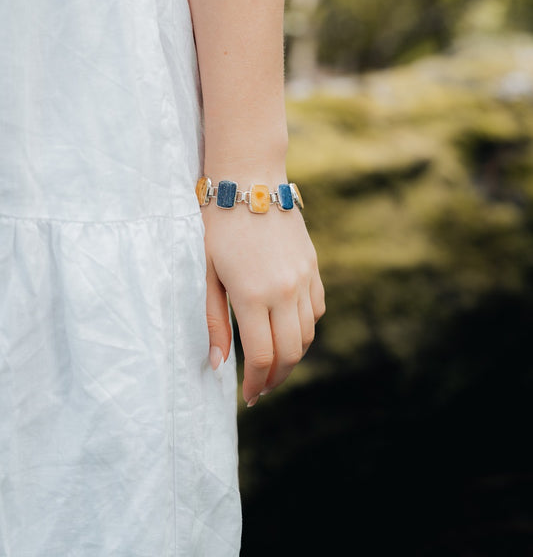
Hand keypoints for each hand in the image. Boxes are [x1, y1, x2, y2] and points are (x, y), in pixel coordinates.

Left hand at [203, 201, 324, 406]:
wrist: (249, 180)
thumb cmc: (217, 225)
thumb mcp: (206, 273)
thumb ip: (214, 320)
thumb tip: (217, 364)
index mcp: (253, 295)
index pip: (262, 356)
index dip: (255, 383)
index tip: (247, 395)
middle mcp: (284, 290)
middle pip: (290, 352)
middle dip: (275, 377)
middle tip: (260, 389)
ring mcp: (303, 277)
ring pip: (308, 334)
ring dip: (293, 356)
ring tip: (274, 364)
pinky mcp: (312, 265)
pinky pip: (317, 308)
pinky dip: (306, 327)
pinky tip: (288, 330)